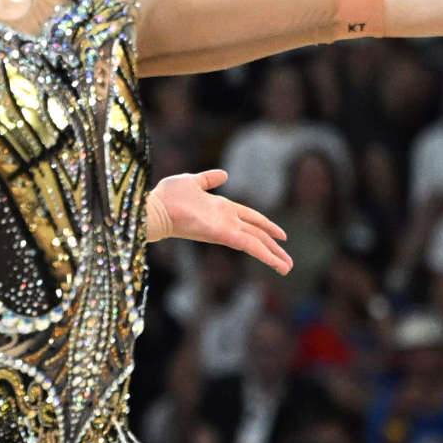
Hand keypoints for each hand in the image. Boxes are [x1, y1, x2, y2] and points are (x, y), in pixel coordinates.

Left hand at [147, 167, 288, 270]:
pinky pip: (249, 245)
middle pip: (256, 235)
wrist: (154, 208)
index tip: (282, 235)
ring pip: (256, 244)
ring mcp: (225, 229)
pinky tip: (277, 264)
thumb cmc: (167, 196)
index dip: (267, 225)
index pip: (250, 217)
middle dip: (273, 248)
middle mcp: (226, 221)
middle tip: (288, 262)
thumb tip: (224, 174)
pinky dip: (264, 255)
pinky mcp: (223, 235)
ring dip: (273, 256)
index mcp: (221, 208)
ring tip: (288, 268)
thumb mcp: (192, 181)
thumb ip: (208, 179)